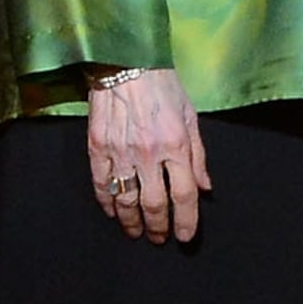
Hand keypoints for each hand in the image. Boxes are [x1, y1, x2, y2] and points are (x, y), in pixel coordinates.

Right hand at [85, 67, 206, 244]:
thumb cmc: (164, 88)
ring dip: (132, 222)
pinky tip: (112, 212)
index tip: (185, 236)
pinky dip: (107, 203)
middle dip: (159, 226)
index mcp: (177, 145)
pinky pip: (101, 184)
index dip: (186, 220)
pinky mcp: (97, 148)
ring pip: (125, 200)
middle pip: (154, 203)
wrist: (126, 64)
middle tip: (160, 238)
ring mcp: (120, 152)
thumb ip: (199, 156)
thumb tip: (206, 188)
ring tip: (137, 232)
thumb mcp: (191, 117)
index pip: (184, 194)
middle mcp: (148, 153)